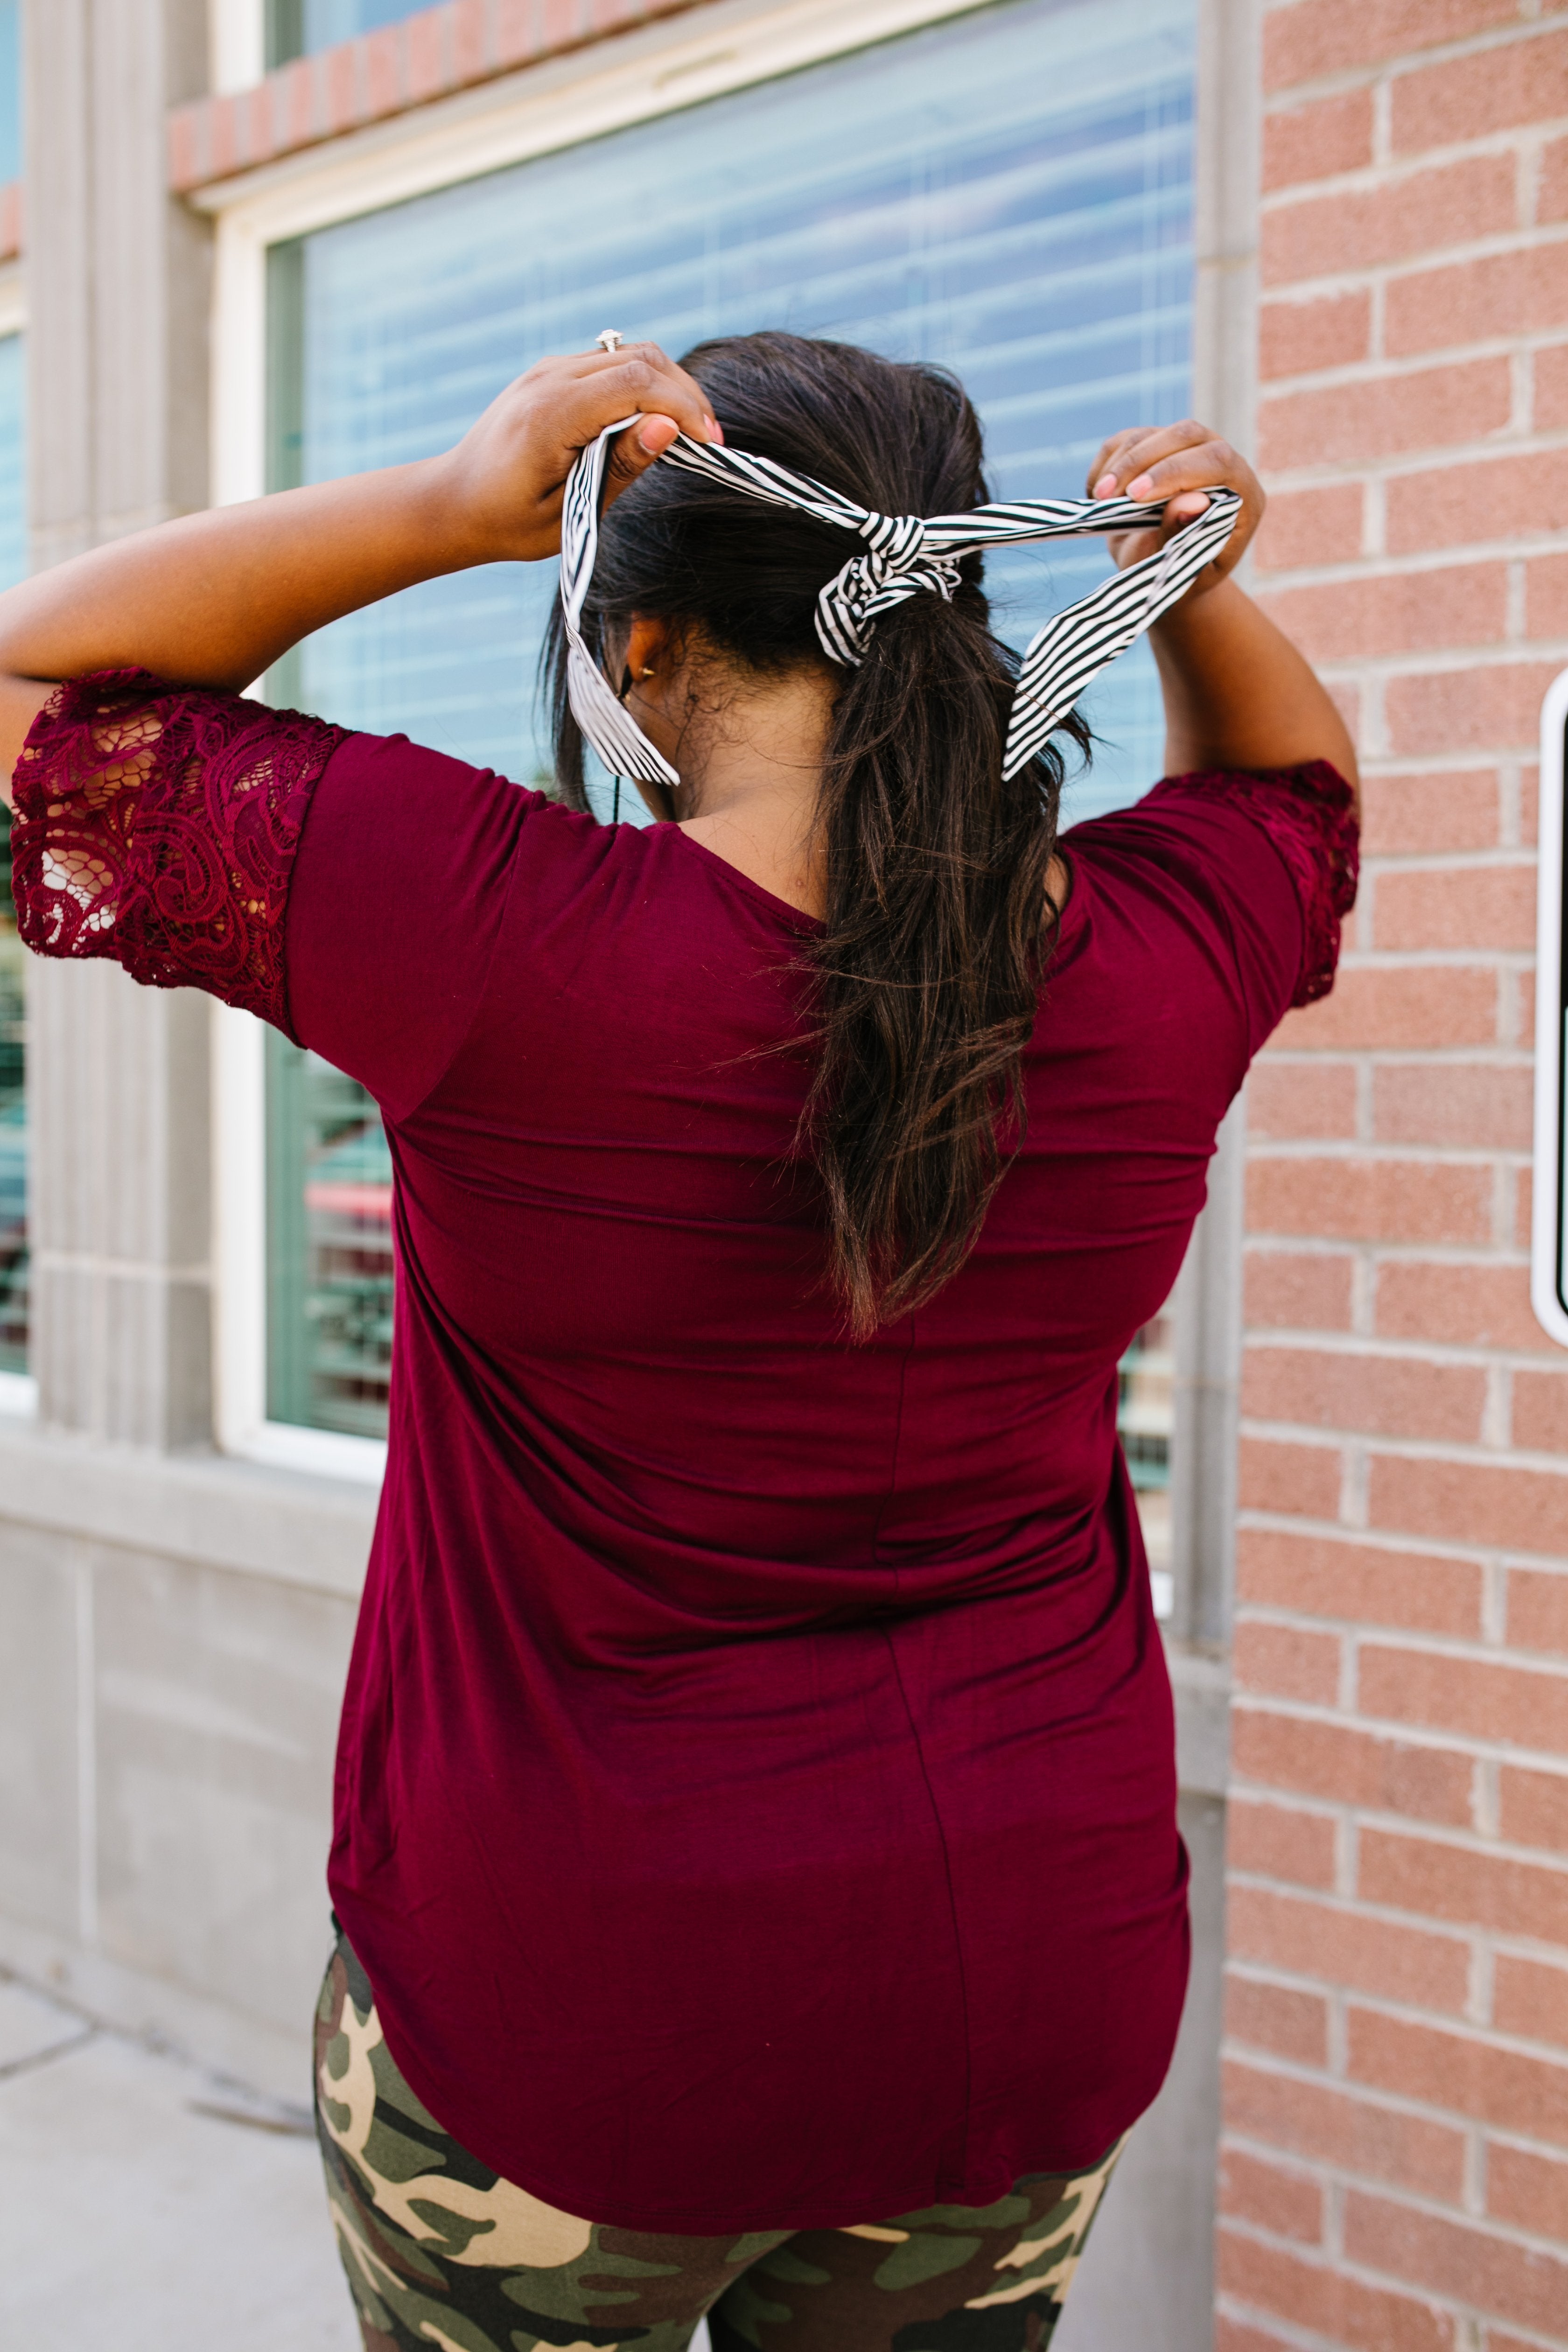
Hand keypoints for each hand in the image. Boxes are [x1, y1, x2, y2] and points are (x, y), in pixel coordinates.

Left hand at [438, 343, 721, 564]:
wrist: (452, 500)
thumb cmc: (507, 522)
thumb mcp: (569, 511)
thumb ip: (619, 467)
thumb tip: (668, 428)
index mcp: (552, 414)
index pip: (637, 384)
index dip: (684, 409)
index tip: (710, 445)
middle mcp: (549, 378)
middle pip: (641, 359)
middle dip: (685, 395)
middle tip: (710, 439)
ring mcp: (548, 370)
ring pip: (629, 354)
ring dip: (668, 387)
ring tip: (690, 430)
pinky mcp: (551, 373)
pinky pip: (609, 363)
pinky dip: (643, 385)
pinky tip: (655, 420)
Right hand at [1085, 419, 1263, 595]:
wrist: (1170, 574)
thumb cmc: (1182, 576)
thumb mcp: (1184, 570)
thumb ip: (1185, 537)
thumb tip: (1190, 501)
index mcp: (1244, 494)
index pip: (1218, 461)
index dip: (1176, 472)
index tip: (1137, 496)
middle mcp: (1224, 463)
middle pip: (1187, 435)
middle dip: (1141, 462)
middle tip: (1106, 497)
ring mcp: (1190, 450)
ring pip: (1155, 433)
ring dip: (1120, 463)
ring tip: (1097, 499)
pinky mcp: (1160, 447)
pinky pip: (1131, 438)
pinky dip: (1108, 460)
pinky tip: (1096, 492)